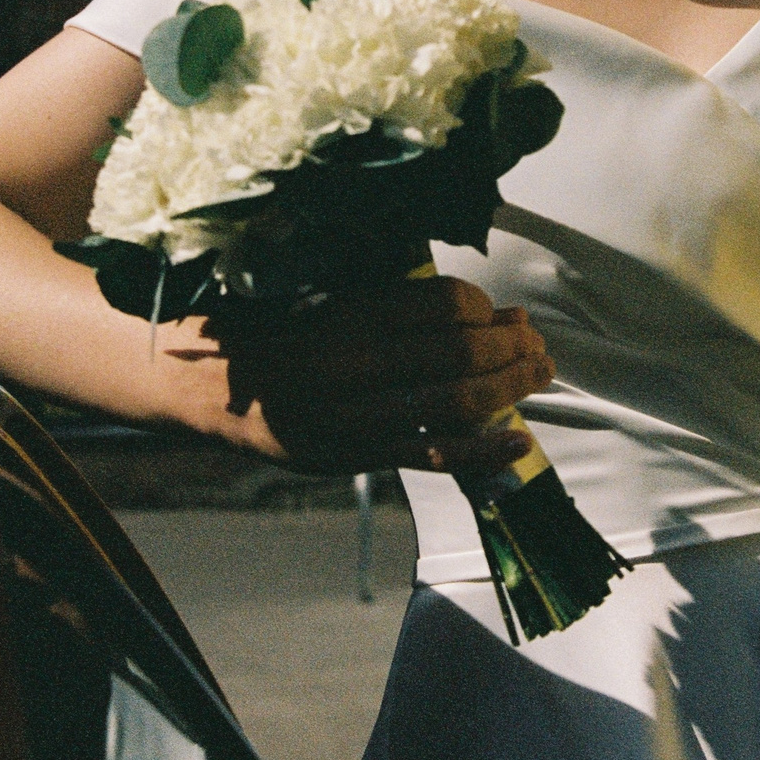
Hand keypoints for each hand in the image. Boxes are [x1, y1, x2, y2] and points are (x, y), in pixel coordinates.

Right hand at [177, 276, 553, 474]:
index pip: (440, 304)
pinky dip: (483, 450)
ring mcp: (355, 413)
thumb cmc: (293, 338)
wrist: (220, 391)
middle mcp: (353, 360)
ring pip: (451, 402)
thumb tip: (490, 310)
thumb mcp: (340, 303)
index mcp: (350, 313)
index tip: (502, 313)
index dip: (485, 308)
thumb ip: (406, 307)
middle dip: (510, 348)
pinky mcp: (356, 455)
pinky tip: (519, 441)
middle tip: (538, 346)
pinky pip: (430, 454)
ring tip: (538, 376)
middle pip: (456, 352)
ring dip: (509, 389)